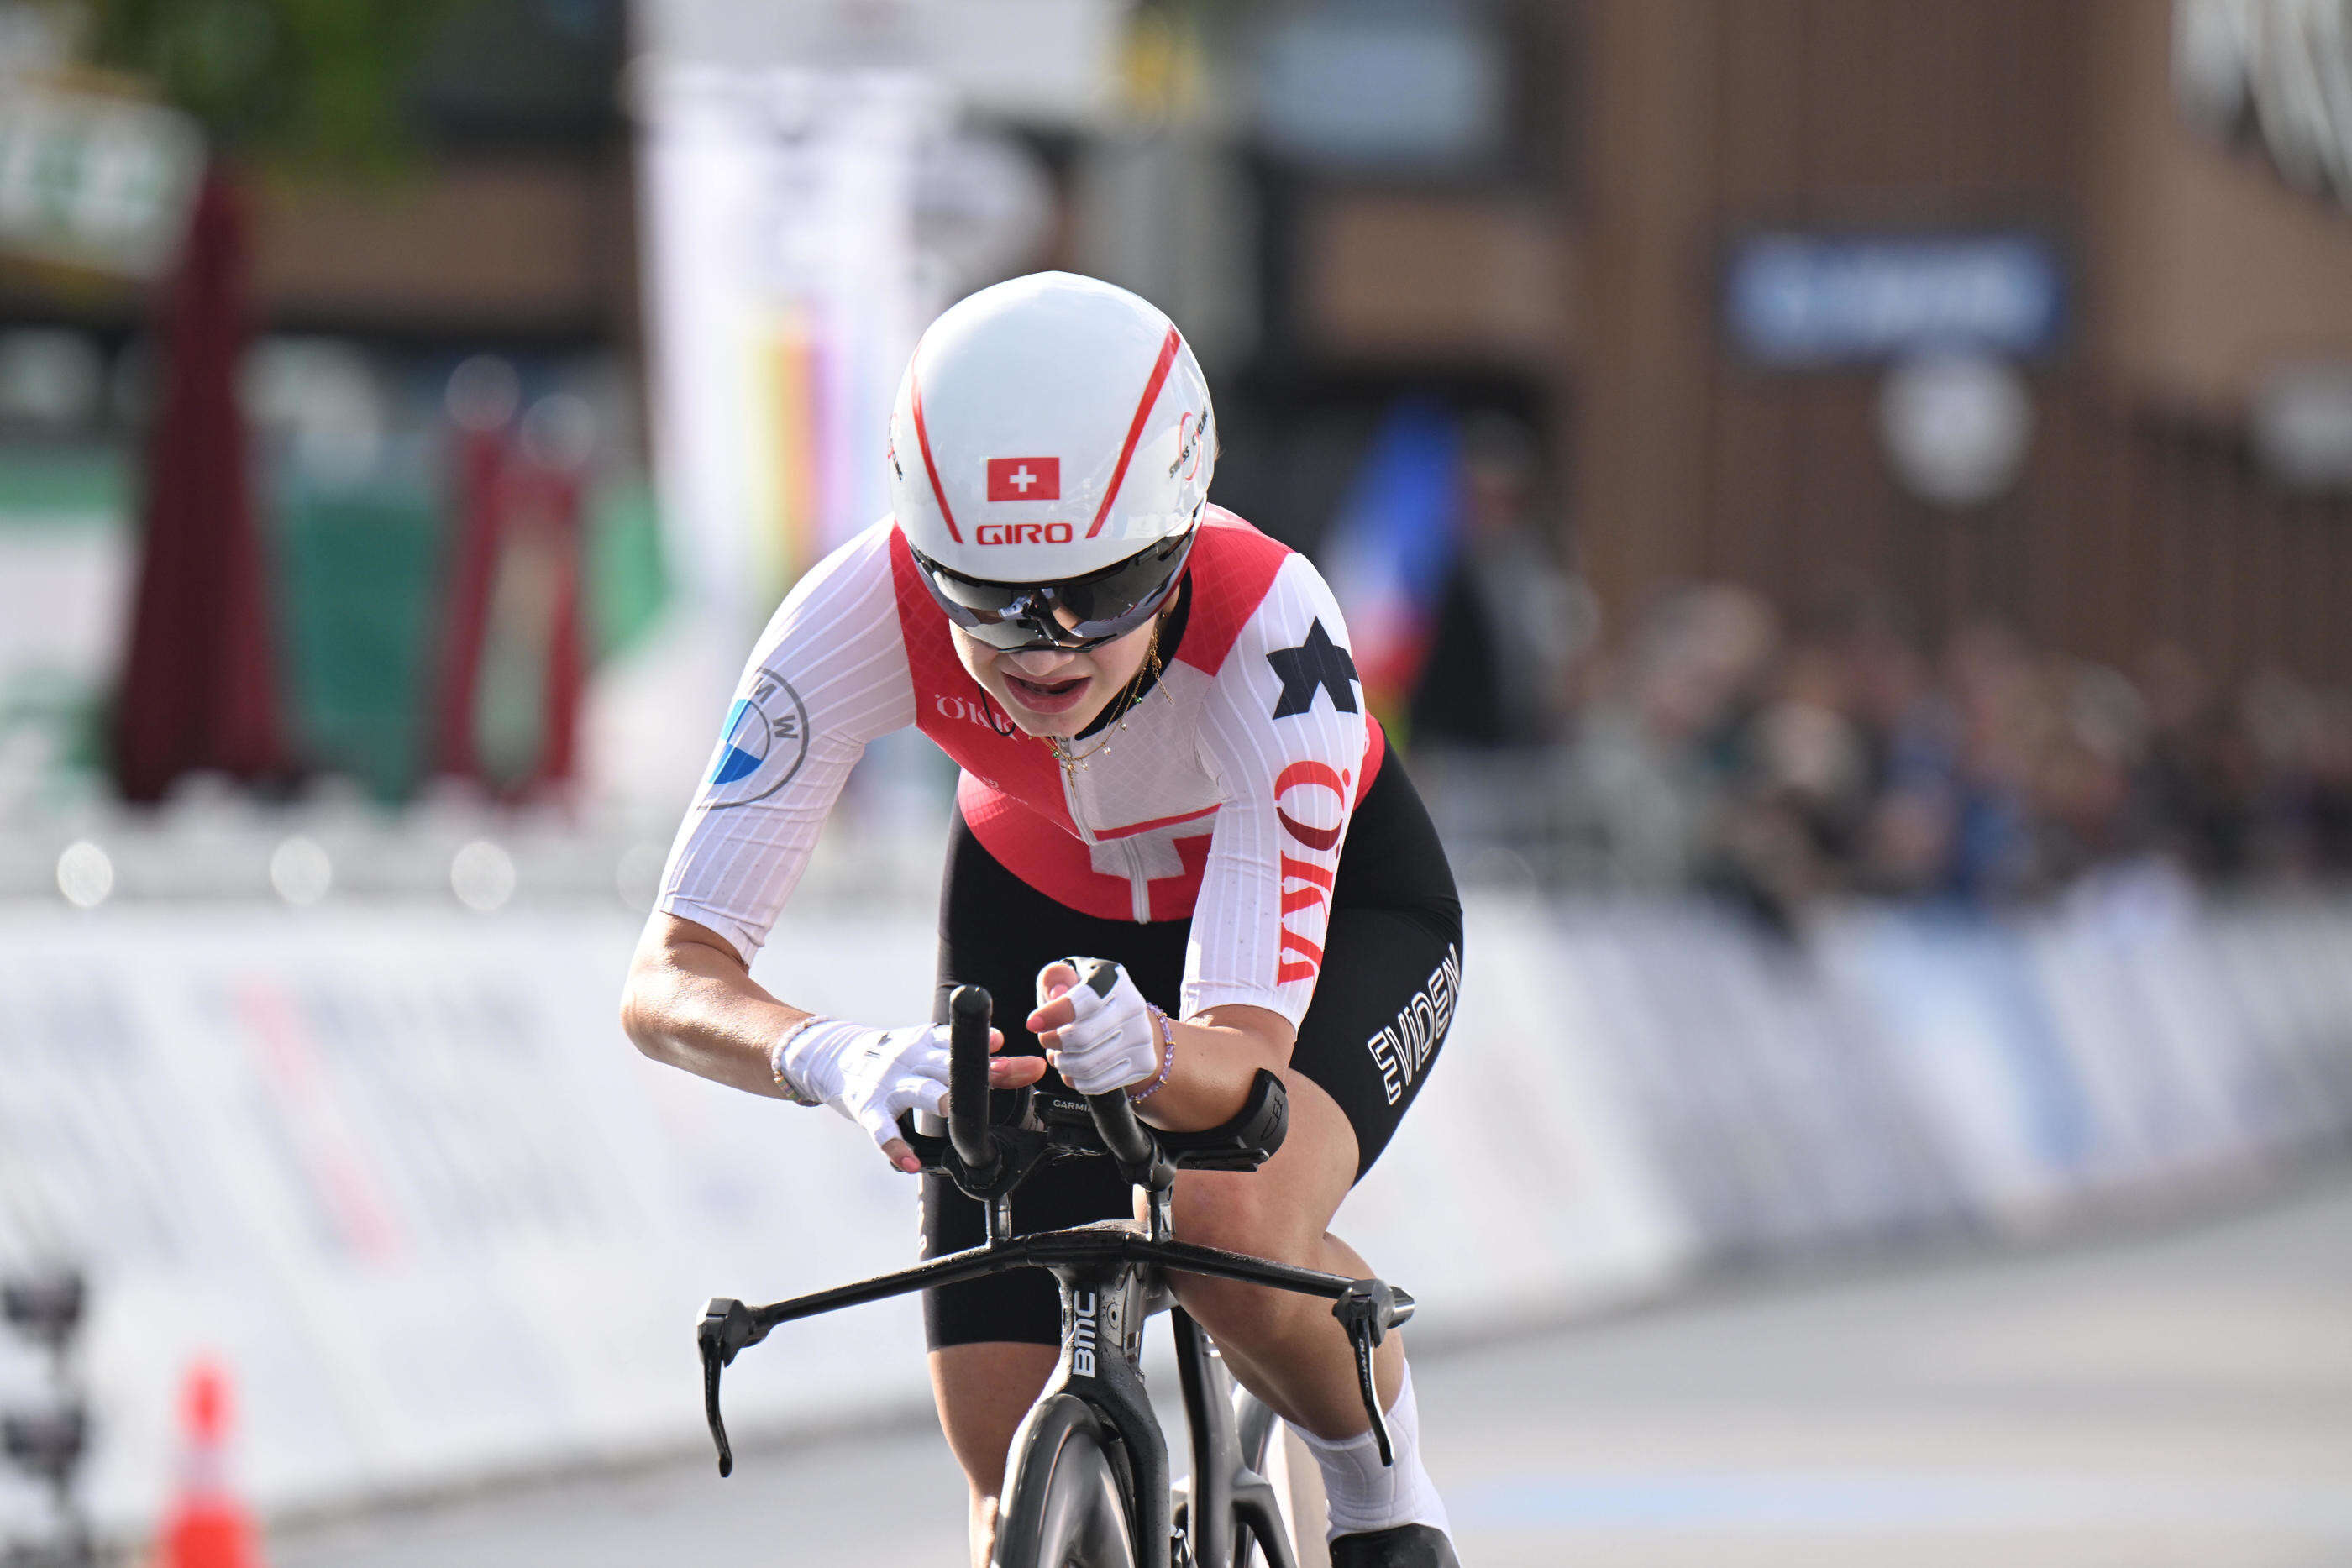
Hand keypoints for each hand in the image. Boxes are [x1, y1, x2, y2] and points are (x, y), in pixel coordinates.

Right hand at [779, 1018, 1043, 1171]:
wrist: (833, 1054)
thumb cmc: (896, 1057)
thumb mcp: (930, 1050)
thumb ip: (977, 1060)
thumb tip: (1027, 1063)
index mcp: (929, 1042)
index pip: (960, 1041)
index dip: (984, 1044)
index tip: (1002, 1044)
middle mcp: (911, 1057)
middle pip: (948, 1064)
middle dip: (977, 1070)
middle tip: (1003, 1074)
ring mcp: (889, 1082)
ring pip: (917, 1091)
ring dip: (937, 1098)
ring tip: (950, 1109)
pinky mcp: (867, 1106)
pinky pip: (881, 1129)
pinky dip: (895, 1146)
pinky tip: (909, 1163)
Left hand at [1027, 958, 1162, 1096]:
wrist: (1127, 1020)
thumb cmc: (1088, 997)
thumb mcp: (1069, 977)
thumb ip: (1055, 978)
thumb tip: (1056, 994)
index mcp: (1114, 979)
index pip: (1084, 1001)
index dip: (1054, 1014)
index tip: (1033, 1024)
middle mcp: (1134, 1006)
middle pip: (1082, 1038)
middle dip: (1053, 1043)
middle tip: (1046, 1040)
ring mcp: (1142, 1037)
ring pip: (1088, 1065)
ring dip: (1063, 1064)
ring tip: (1058, 1055)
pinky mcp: (1144, 1063)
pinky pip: (1099, 1083)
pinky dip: (1077, 1080)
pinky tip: (1072, 1070)